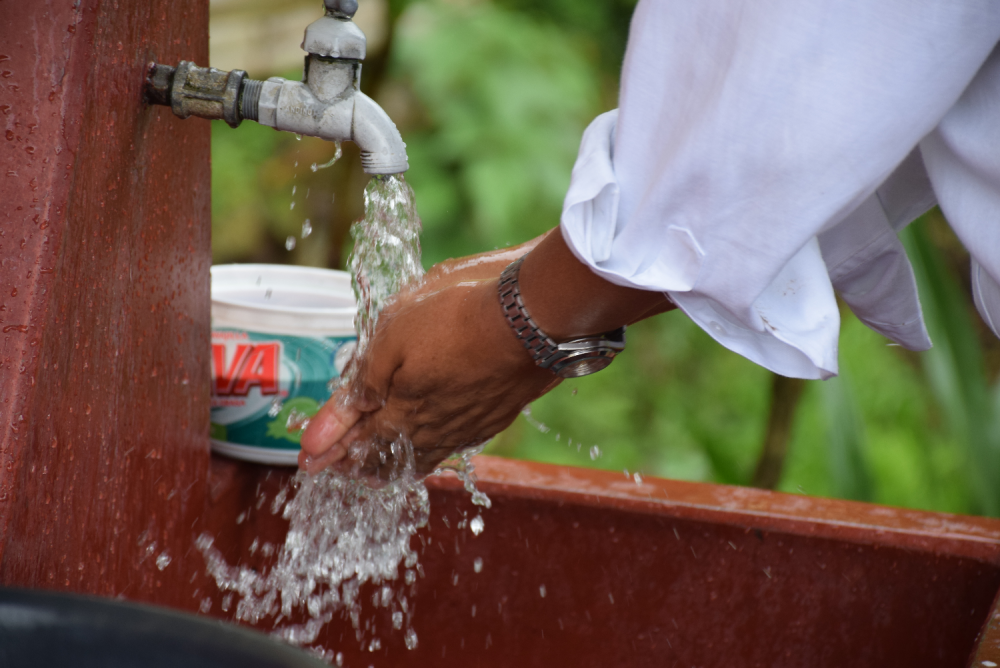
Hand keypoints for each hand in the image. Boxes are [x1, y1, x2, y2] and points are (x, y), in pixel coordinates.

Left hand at [299, 257, 557, 476]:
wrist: (533, 316)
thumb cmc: (459, 315)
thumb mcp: (393, 335)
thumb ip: (361, 384)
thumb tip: (324, 433)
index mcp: (403, 413)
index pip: (357, 439)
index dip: (330, 448)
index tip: (309, 460)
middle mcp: (435, 430)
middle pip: (391, 457)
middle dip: (362, 463)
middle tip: (344, 468)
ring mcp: (469, 425)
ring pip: (425, 455)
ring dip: (398, 461)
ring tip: (383, 467)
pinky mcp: (496, 415)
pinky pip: (455, 443)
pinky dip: (433, 448)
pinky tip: (435, 441)